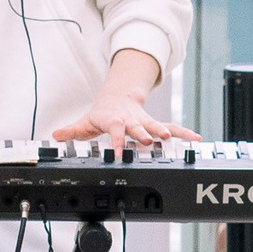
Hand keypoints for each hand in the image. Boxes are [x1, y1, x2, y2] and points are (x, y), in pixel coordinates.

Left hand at [52, 53, 191, 146]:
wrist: (119, 98)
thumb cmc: (103, 114)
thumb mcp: (86, 122)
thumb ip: (72, 130)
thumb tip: (56, 136)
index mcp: (114, 120)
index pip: (115, 130)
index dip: (117, 141)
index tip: (120, 152)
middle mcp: (132, 120)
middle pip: (138, 127)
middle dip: (145, 134)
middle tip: (150, 141)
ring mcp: (145, 122)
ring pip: (158, 126)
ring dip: (167, 132)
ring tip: (178, 138)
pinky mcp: (155, 125)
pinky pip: (172, 128)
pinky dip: (184, 133)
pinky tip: (196, 138)